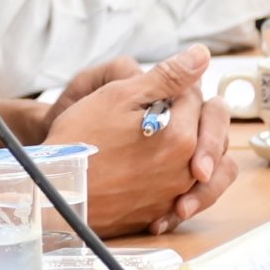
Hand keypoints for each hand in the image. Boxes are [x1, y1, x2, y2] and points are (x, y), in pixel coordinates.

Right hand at [45, 46, 234, 236]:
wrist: (56, 194)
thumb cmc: (81, 141)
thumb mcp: (119, 96)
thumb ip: (168, 77)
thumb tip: (202, 55)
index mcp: (182, 136)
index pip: (198, 100)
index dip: (176, 88)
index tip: (152, 91)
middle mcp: (187, 169)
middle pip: (212, 133)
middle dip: (196, 117)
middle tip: (162, 113)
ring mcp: (176, 195)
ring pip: (212, 169)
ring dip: (202, 150)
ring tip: (177, 141)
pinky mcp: (163, 214)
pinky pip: (191, 197)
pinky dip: (187, 183)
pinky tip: (163, 173)